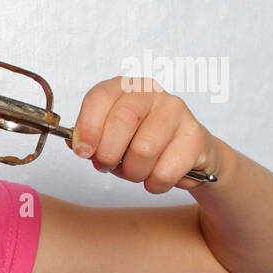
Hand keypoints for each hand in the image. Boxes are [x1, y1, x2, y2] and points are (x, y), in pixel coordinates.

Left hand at [65, 76, 221, 192]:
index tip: (83, 151)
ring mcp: (177, 111)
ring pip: (143, 150)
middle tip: (108, 165)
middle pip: (122, 121)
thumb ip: (88, 139)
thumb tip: (77, 144)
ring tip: (136, 171)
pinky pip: (165, 171)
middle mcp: (151, 93)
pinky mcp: (196, 136)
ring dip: (132, 172)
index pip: (100, 97)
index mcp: (124, 88)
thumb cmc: (140, 143)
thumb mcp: (108, 138)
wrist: (186, 155)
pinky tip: (157, 176)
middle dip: (108, 154)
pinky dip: (154, 183)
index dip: (87, 127)